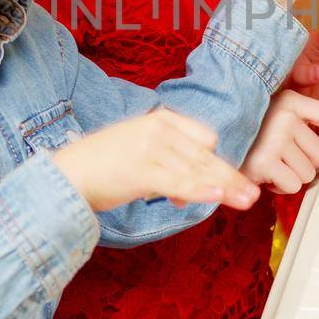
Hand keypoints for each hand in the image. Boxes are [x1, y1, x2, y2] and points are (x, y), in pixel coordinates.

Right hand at [51, 109, 258, 212]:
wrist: (66, 175)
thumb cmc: (101, 167)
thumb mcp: (139, 154)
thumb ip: (167, 167)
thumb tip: (187, 194)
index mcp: (161, 118)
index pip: (204, 138)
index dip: (214, 163)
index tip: (222, 186)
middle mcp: (159, 128)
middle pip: (205, 156)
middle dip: (230, 177)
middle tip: (251, 194)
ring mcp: (152, 148)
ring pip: (198, 171)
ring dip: (225, 187)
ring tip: (246, 200)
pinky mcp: (143, 170)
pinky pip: (180, 183)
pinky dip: (201, 191)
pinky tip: (218, 197)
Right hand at [242, 90, 318, 194]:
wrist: (212, 143)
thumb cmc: (248, 132)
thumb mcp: (274, 115)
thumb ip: (305, 118)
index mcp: (291, 101)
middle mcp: (285, 116)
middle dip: (306, 163)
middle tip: (285, 158)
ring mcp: (275, 139)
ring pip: (308, 173)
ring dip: (292, 176)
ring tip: (272, 164)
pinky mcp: (265, 162)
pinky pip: (293, 185)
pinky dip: (280, 187)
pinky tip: (265, 175)